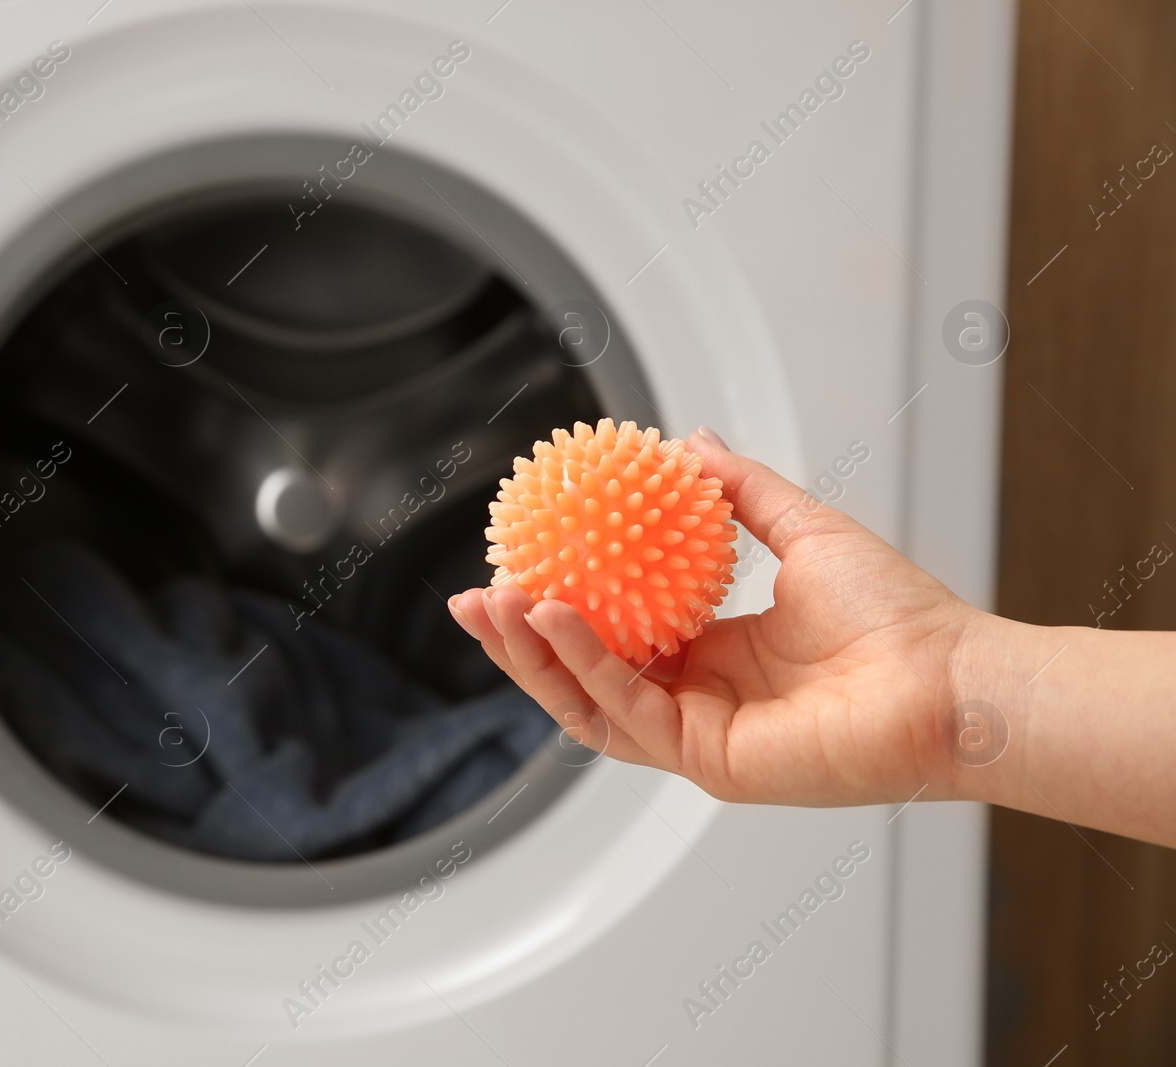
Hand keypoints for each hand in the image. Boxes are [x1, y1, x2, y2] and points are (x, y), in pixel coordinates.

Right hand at [449, 428, 982, 806]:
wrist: (952, 676)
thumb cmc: (899, 615)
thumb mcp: (804, 532)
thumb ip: (742, 494)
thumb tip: (689, 446)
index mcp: (712, 658)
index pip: (611, 636)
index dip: (555, 605)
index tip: (512, 560)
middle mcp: (695, 701)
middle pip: (581, 677)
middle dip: (519, 641)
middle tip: (474, 593)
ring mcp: (697, 736)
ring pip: (588, 704)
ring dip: (534, 655)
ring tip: (495, 602)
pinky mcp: (708, 760)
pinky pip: (628, 710)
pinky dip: (584, 664)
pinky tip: (553, 617)